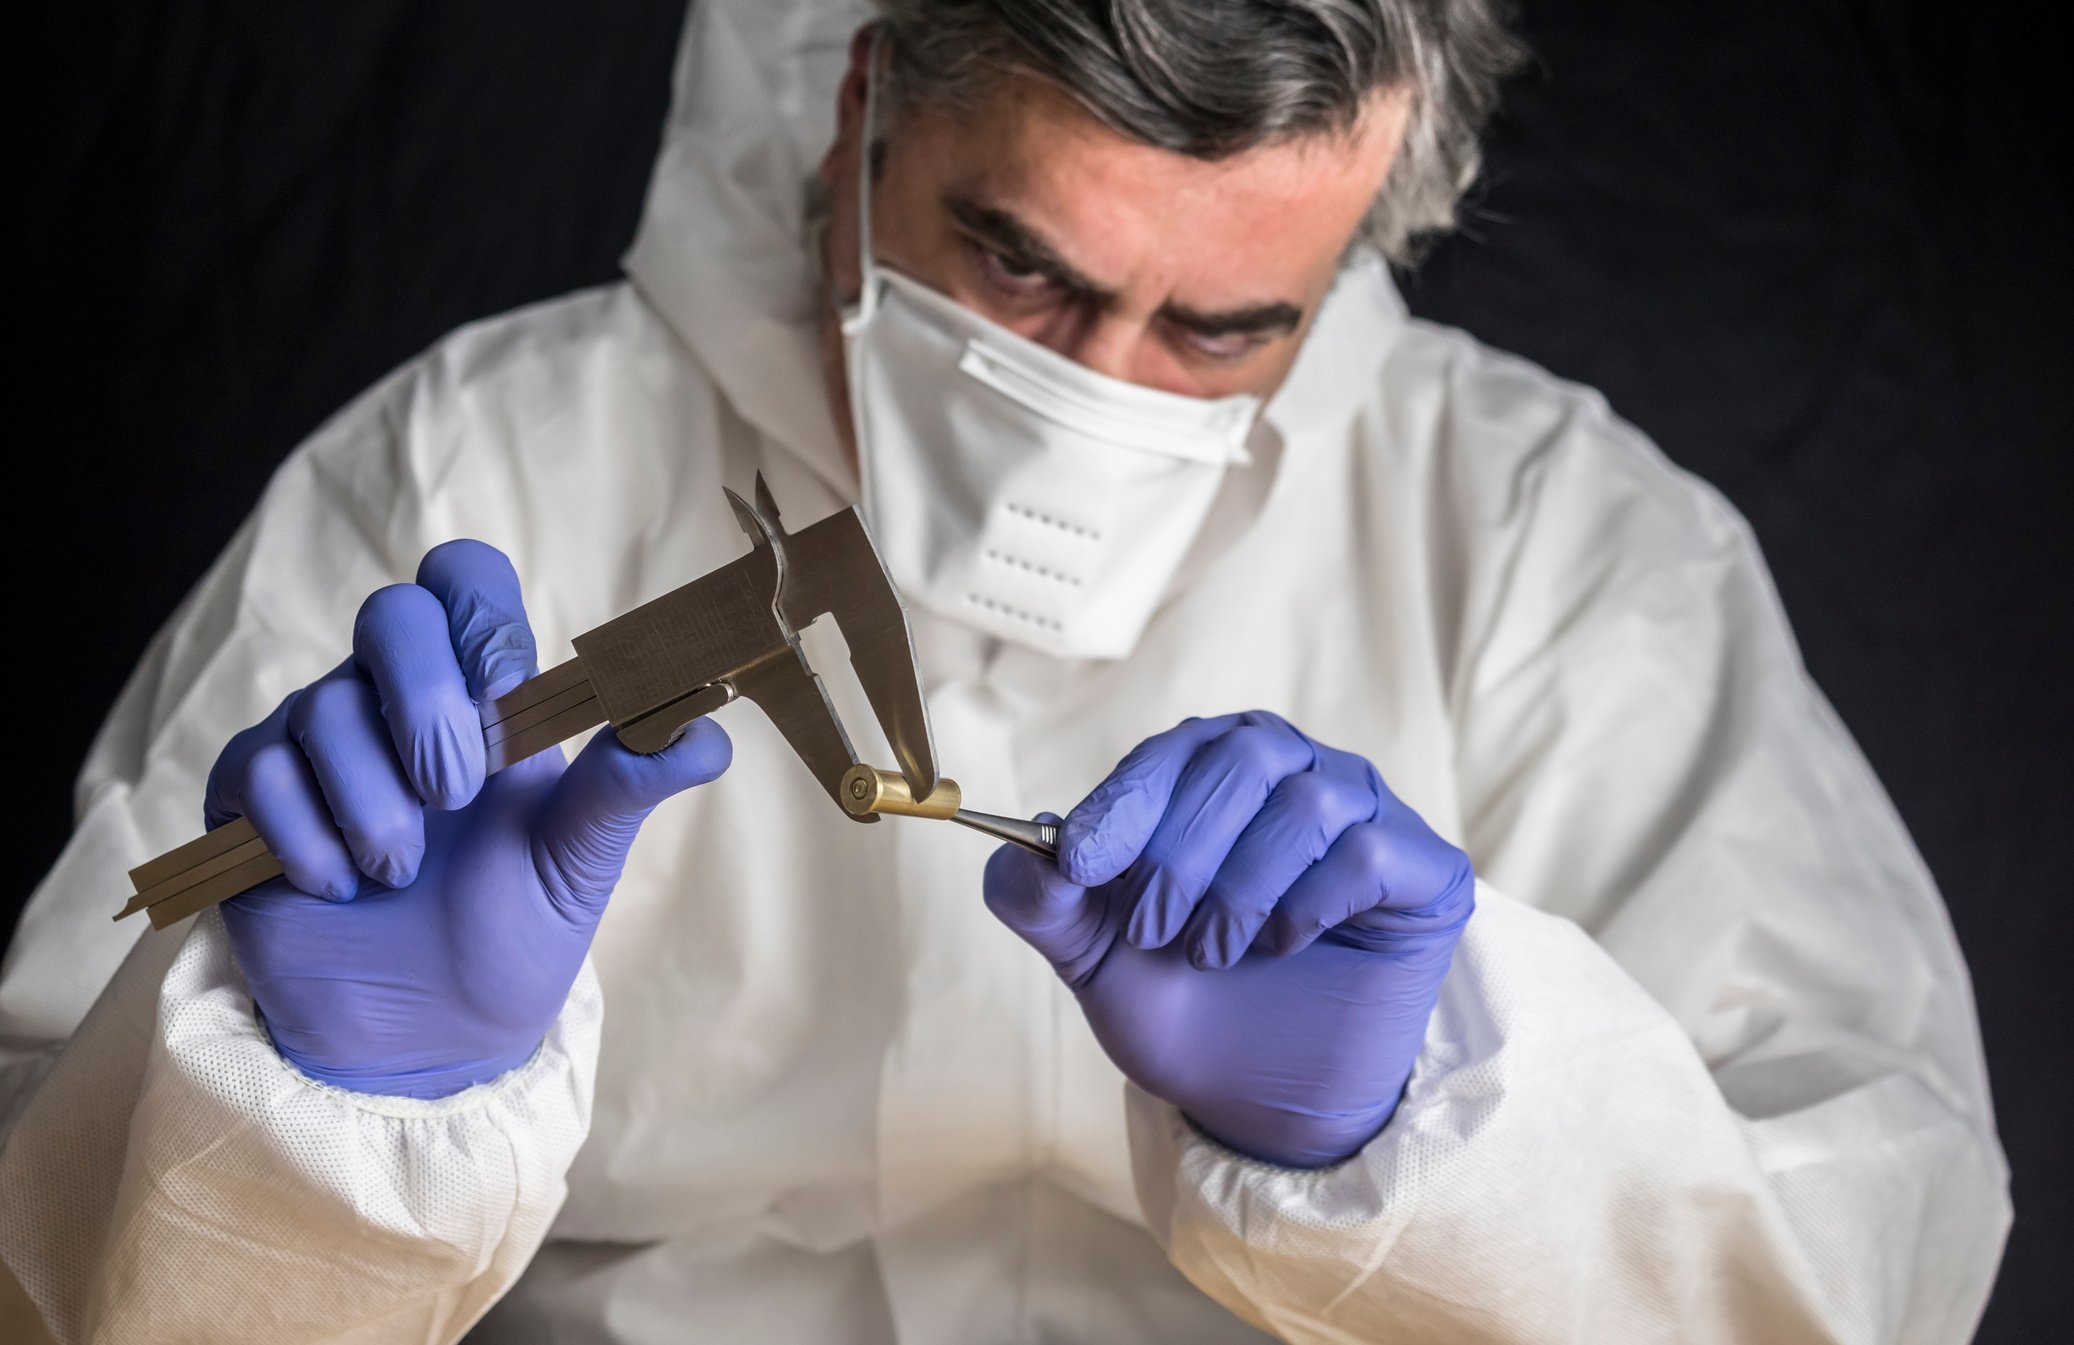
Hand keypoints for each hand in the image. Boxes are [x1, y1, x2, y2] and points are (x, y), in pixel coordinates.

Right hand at [209, 540, 730, 1097]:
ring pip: (322, 707)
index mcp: (483, 695)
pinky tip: (338, 890)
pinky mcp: (251, 795)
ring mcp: (317, 741)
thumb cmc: (511, 932)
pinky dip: (307, 841)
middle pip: (391, 614)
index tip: (506, 703)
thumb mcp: (580, 860)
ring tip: (401, 873)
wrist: (431, 1037)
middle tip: (455, 797)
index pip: (466, 579)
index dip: (480, 619)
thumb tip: (710, 733)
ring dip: (373, 806)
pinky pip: (262, 773)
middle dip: (425, 708)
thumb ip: (629, 784)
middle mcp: (394, 699)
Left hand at [984, 711, 1472, 1167]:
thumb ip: (1053, 907)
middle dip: (1185, 848)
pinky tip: (1285, 944)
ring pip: (1308, 801)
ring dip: (1244, 884)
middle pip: (1245, 757)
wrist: (1269, 1100)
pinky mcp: (1425, 870)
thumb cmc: (1191, 1010)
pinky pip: (1369, 850)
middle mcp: (1298, 775)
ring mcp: (1368, 816)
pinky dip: (1311, 900)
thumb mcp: (1103, 964)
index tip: (1083, 863)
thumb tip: (1016, 857)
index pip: (1175, 751)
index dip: (1127, 801)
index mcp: (1217, 777)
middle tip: (1157, 931)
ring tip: (1216, 952)